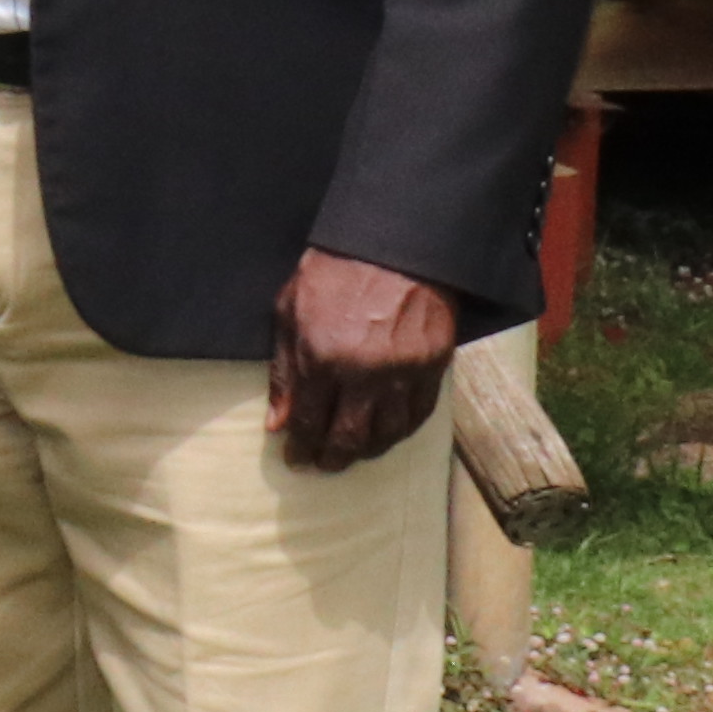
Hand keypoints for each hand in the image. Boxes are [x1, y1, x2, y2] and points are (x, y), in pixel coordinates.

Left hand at [268, 248, 461, 472]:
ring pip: (388, 433)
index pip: (309, 422)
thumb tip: (277, 423)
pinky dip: (401, 432)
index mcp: (323, 359)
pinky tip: (387, 436)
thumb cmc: (332, 274)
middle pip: (349, 437)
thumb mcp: (288, 313)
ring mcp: (404, 372)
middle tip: (323, 465)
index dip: (300, 446)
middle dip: (332, 459)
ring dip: (368, 451)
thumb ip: (282, 371)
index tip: (295, 458)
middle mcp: (365, 373)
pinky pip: (419, 415)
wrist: (393, 246)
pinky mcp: (434, 366)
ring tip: (353, 454)